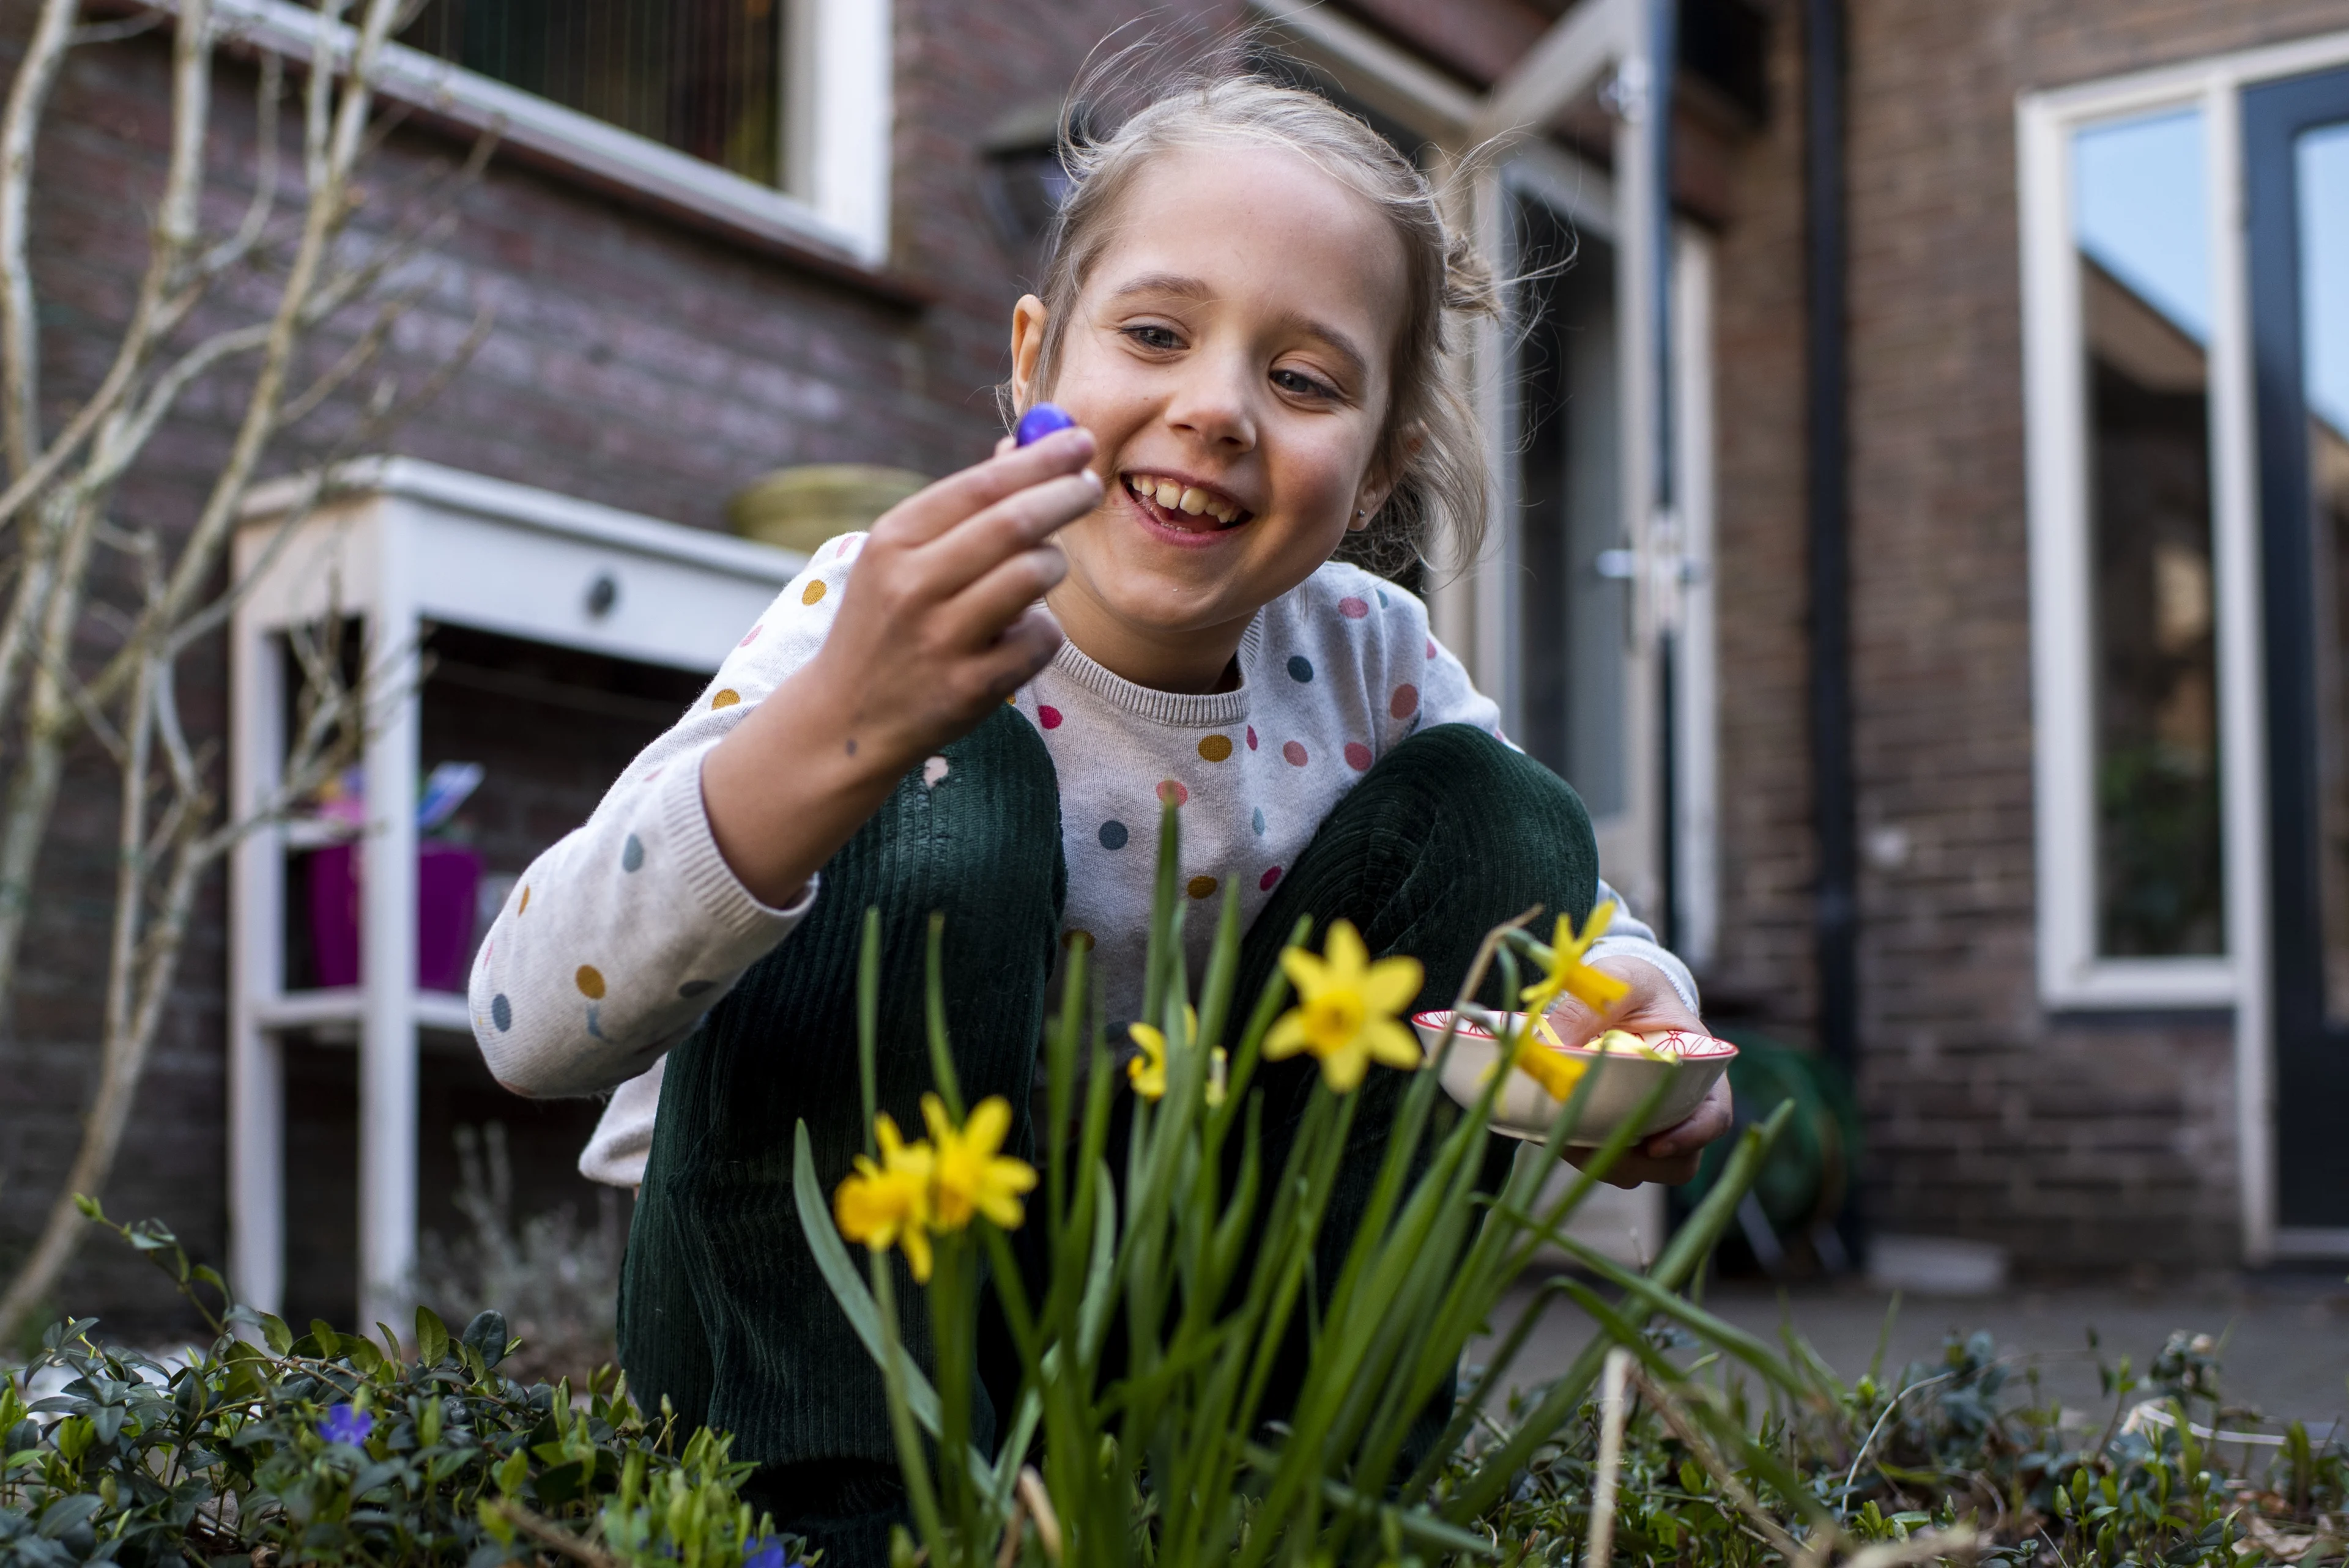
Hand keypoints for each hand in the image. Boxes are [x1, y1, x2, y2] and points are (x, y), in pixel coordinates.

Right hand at [703, 427, 1102, 903]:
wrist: (845, 718)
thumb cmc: (886, 622)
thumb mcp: (901, 557)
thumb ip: (962, 505)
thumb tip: (1025, 447)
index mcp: (893, 541)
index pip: (980, 485)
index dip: (1040, 459)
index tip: (1080, 440)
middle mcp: (912, 586)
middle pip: (1015, 523)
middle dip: (1066, 496)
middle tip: (1091, 486)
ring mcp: (941, 640)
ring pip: (1034, 576)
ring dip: (1055, 564)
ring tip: (1047, 567)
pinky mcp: (969, 688)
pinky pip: (1040, 638)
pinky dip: (1043, 628)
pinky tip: (1020, 632)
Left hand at [1548, 957, 1732, 1188]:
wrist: (1614, 991)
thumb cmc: (1631, 983)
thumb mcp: (1618, 980)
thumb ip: (1592, 1003)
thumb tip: (1547, 1041)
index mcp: (1700, 1069)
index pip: (1714, 1117)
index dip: (1692, 1138)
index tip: (1657, 1145)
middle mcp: (1680, 1107)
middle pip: (1675, 1161)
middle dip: (1635, 1160)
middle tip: (1590, 1138)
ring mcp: (1646, 1126)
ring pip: (1634, 1170)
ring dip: (1599, 1158)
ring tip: (1564, 1128)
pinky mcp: (1610, 1132)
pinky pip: (1598, 1159)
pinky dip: (1574, 1150)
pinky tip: (1549, 1124)